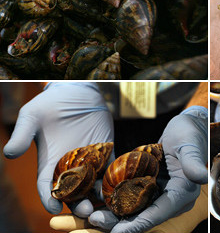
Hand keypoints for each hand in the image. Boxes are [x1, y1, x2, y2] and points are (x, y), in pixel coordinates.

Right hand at [3, 82, 113, 217]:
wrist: (75, 93)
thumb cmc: (50, 105)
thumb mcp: (32, 116)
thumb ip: (22, 134)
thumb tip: (9, 153)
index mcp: (49, 165)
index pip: (47, 187)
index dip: (49, 198)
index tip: (52, 207)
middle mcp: (70, 168)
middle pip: (74, 193)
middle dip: (79, 204)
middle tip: (85, 211)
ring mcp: (90, 162)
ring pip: (96, 185)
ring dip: (101, 196)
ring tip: (106, 204)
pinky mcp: (107, 152)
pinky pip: (114, 168)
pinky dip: (118, 177)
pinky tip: (124, 185)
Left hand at [89, 106, 207, 232]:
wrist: (189, 126)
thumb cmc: (190, 133)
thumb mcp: (190, 145)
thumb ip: (193, 162)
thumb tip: (202, 176)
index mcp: (183, 192)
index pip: (158, 214)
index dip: (137, 224)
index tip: (117, 231)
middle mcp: (172, 198)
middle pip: (143, 216)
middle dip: (119, 222)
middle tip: (94, 221)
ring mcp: (161, 193)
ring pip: (135, 210)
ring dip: (114, 213)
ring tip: (92, 214)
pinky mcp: (152, 186)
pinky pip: (133, 197)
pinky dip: (117, 199)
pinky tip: (98, 197)